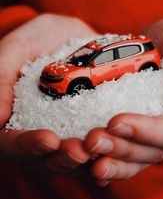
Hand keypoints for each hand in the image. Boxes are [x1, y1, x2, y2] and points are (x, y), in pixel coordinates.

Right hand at [0, 13, 95, 175]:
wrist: (73, 37)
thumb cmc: (40, 38)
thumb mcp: (18, 49)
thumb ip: (1, 77)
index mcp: (9, 118)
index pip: (10, 143)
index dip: (28, 146)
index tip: (49, 139)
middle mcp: (32, 132)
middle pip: (41, 161)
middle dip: (61, 159)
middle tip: (81, 151)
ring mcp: (59, 133)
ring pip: (67, 161)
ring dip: (83, 162)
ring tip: (99, 149)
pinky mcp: (81, 130)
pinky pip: (89, 150)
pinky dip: (101, 153)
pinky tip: (114, 148)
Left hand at [83, 19, 162, 185]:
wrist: (151, 39)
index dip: (145, 131)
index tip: (115, 121)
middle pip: (148, 150)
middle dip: (119, 148)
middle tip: (92, 140)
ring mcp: (146, 132)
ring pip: (131, 157)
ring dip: (108, 159)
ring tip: (83, 154)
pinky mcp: (128, 129)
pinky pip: (118, 149)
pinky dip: (103, 158)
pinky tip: (84, 161)